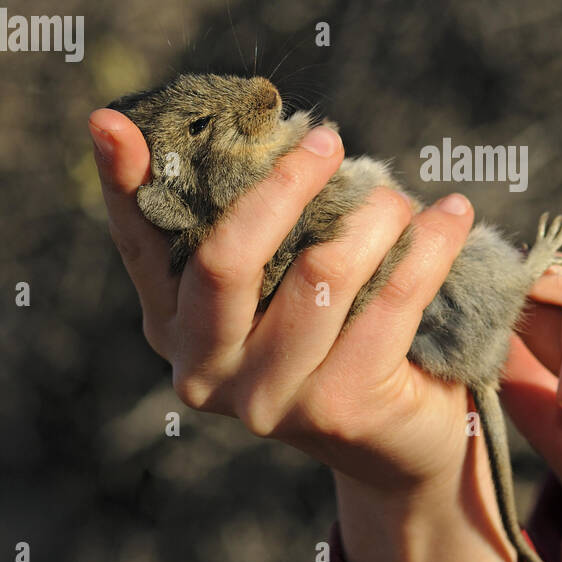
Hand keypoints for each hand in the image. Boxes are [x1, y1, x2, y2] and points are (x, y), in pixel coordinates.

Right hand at [89, 108, 522, 561]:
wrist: (399, 440)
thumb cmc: (337, 333)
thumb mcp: (284, 279)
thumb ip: (263, 224)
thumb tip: (281, 133)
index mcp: (173, 325)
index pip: (140, 244)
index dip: (122, 183)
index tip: (109, 122)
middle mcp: (204, 369)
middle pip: (226, 257)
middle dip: (284, 184)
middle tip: (328, 138)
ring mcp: (268, 398)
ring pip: (323, 269)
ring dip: (374, 214)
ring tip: (401, 198)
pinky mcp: (339, 407)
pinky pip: (392, 299)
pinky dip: (429, 245)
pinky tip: (452, 214)